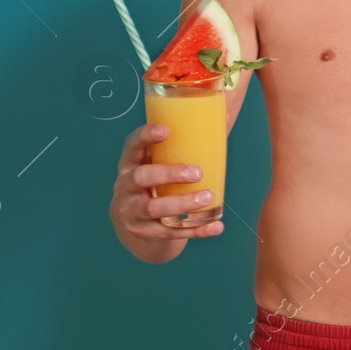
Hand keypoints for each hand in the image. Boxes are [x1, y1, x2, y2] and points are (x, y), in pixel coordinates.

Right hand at [110, 123, 223, 262]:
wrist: (134, 223)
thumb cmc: (155, 182)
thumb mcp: (158, 164)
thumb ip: (182, 146)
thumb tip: (225, 117)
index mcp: (130, 163)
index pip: (132, 145)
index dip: (146, 136)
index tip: (166, 129)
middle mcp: (126, 186)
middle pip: (141, 177)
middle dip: (169, 174)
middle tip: (197, 172)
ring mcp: (131, 211)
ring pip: (153, 208)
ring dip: (182, 203)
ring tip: (207, 198)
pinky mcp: (144, 232)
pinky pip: (170, 232)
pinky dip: (195, 230)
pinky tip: (216, 227)